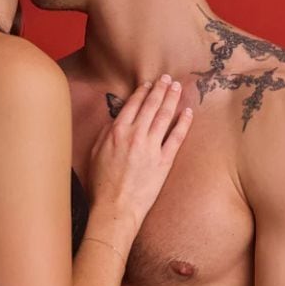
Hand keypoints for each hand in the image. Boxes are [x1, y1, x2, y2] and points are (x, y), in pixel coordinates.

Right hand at [87, 75, 192, 229]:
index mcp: (116, 131)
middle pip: (151, 106)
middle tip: (167, 78)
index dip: (142, 92)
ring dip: (172, 99)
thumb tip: (116, 121)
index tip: (149, 83)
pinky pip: (177, 137)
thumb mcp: (96, 153)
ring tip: (178, 87)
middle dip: (160, 89)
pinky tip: (188, 112)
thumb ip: (107, 133)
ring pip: (165, 117)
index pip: (132, 105)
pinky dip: (183, 123)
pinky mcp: (164, 161)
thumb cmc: (101, 183)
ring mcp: (151, 147)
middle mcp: (135, 135)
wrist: (115, 207)